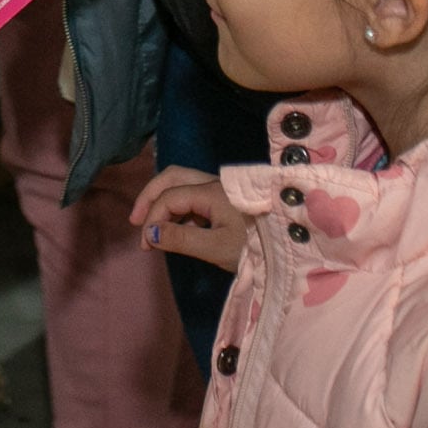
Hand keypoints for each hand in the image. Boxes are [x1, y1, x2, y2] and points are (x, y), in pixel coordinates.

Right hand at [131, 165, 250, 268]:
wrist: (291, 249)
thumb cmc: (255, 248)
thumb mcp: (217, 248)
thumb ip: (181, 239)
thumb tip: (149, 233)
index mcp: (210, 192)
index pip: (169, 197)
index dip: (152, 219)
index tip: (146, 245)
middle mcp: (213, 183)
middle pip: (172, 177)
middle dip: (150, 196)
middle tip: (136, 222)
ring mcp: (221, 190)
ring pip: (183, 183)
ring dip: (164, 200)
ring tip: (154, 228)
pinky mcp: (227, 200)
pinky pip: (194, 194)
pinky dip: (178, 207)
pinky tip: (178, 228)